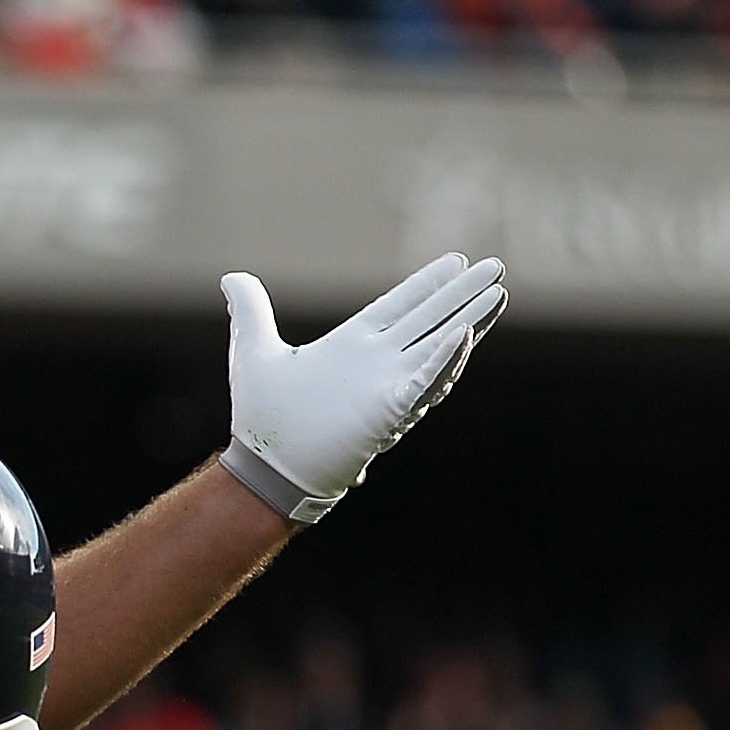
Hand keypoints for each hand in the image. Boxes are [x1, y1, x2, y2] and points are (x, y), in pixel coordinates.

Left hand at [220, 253, 505, 526]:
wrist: (266, 468)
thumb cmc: (262, 420)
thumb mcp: (253, 352)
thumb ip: (251, 311)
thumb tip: (231, 277)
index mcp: (352, 346)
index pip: (399, 306)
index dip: (428, 284)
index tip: (455, 260)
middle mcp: (376, 363)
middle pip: (429, 319)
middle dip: (462, 294)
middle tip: (495, 267)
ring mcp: (387, 385)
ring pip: (439, 344)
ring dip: (469, 318)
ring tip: (498, 293)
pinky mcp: (390, 409)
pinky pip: (423, 381)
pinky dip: (443, 359)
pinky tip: (466, 334)